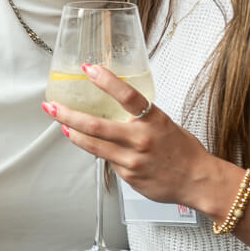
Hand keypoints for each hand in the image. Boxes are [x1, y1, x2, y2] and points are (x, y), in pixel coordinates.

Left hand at [42, 64, 217, 206]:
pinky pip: (107, 160)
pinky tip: (97, 147)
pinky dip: (98, 151)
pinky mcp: (128, 175)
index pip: (128, 96)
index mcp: (154, 120)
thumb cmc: (183, 150)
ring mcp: (132, 159)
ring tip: (60, 123)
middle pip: (96, 126)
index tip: (88, 69)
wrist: (198, 181)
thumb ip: (140, 117)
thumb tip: (114, 105)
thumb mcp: (164, 124)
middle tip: (51, 105)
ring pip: (93, 146)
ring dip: (72, 132)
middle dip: (67, 114)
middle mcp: (141, 139)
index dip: (106, 81)